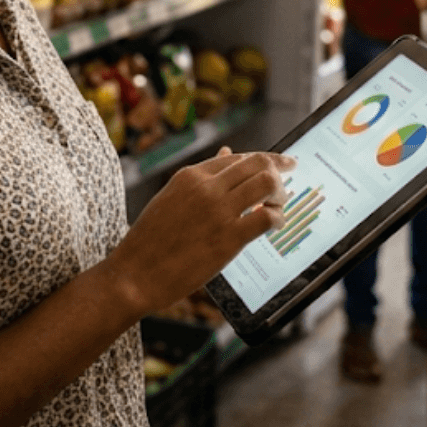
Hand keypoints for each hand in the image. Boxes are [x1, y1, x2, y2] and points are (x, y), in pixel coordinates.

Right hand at [105, 148, 294, 317]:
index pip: (238, 157)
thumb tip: (227, 152)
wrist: (134, 274)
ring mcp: (218, 211)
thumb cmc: (150, 240)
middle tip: (292, 173)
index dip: (263, 159)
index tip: (279, 164)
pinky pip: (267, 218)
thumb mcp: (171, 198)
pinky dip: (278, 219)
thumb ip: (200, 179)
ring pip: (266, 183)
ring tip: (278, 205)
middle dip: (280, 166)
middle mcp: (206, 187)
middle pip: (257, 163)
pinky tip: (275, 225)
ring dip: (280, 192)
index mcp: (190, 175)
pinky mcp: (228, 238)